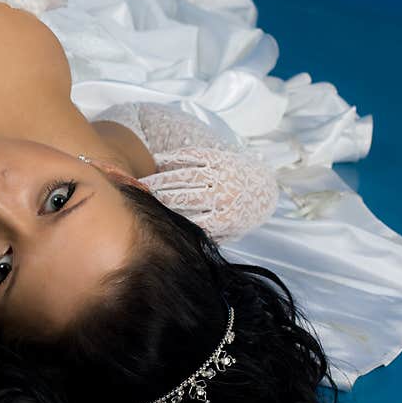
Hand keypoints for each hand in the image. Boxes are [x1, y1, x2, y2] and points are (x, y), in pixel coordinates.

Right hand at [140, 146, 278, 240]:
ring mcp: (221, 174)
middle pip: (182, 197)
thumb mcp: (229, 234)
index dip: (165, 218)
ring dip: (159, 179)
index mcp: (226, 218)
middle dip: (157, 198)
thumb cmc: (240, 216)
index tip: (148, 218)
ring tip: (141, 182)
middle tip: (137, 198)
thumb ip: (208, 240)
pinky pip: (191, 156)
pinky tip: (157, 161)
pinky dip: (172, 158)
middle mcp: (224, 195)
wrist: (264, 188)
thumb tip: (181, 246)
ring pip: (183, 176)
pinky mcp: (219, 157)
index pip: (189, 220)